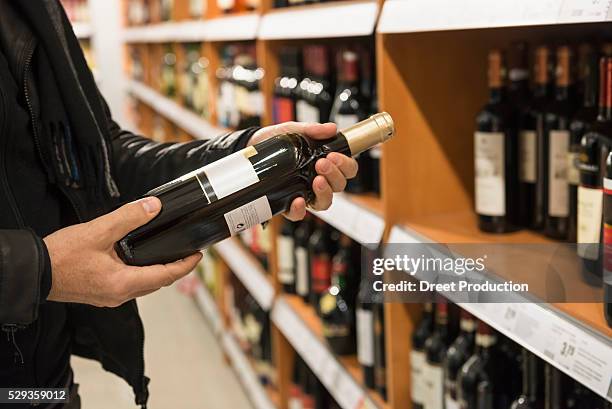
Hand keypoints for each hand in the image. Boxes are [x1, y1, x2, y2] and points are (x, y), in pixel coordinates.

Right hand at [44, 198, 201, 306]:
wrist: (34, 272)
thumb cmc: (61, 256)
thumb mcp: (98, 231)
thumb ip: (129, 218)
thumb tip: (154, 207)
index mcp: (123, 283)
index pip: (166, 276)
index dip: (186, 265)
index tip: (198, 255)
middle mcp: (120, 295)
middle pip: (158, 283)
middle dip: (175, 269)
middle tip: (187, 253)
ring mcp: (110, 297)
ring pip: (144, 286)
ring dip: (158, 272)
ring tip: (169, 255)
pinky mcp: (101, 294)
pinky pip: (130, 286)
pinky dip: (142, 274)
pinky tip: (139, 261)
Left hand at [250, 122, 357, 220]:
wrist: (251, 146)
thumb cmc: (276, 140)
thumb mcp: (293, 130)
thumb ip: (311, 129)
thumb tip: (331, 128)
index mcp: (325, 164)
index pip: (347, 170)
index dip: (346, 165)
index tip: (334, 156)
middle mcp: (318, 181)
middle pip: (339, 186)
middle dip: (334, 175)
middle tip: (321, 163)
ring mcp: (304, 193)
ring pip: (325, 203)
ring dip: (325, 193)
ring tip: (316, 180)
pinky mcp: (287, 204)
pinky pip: (298, 214)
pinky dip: (300, 210)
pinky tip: (298, 200)